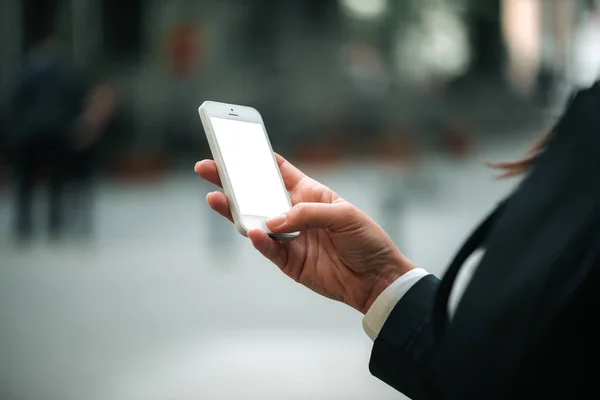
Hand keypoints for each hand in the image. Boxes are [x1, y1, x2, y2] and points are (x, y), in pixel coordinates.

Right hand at [194, 154, 415, 313]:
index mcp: (310, 194)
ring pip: (256, 222)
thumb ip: (307, 214)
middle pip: (259, 195)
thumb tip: (273, 221)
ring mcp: (291, 238)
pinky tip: (250, 231)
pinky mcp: (290, 262)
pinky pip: (269, 249)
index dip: (259, 158)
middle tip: (208, 168)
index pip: (280, 171)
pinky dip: (259, 241)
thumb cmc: (366, 240)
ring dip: (236, 211)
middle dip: (234, 182)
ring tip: (216, 198)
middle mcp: (295, 213)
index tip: (236, 145)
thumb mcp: (344, 216)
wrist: (377, 279)